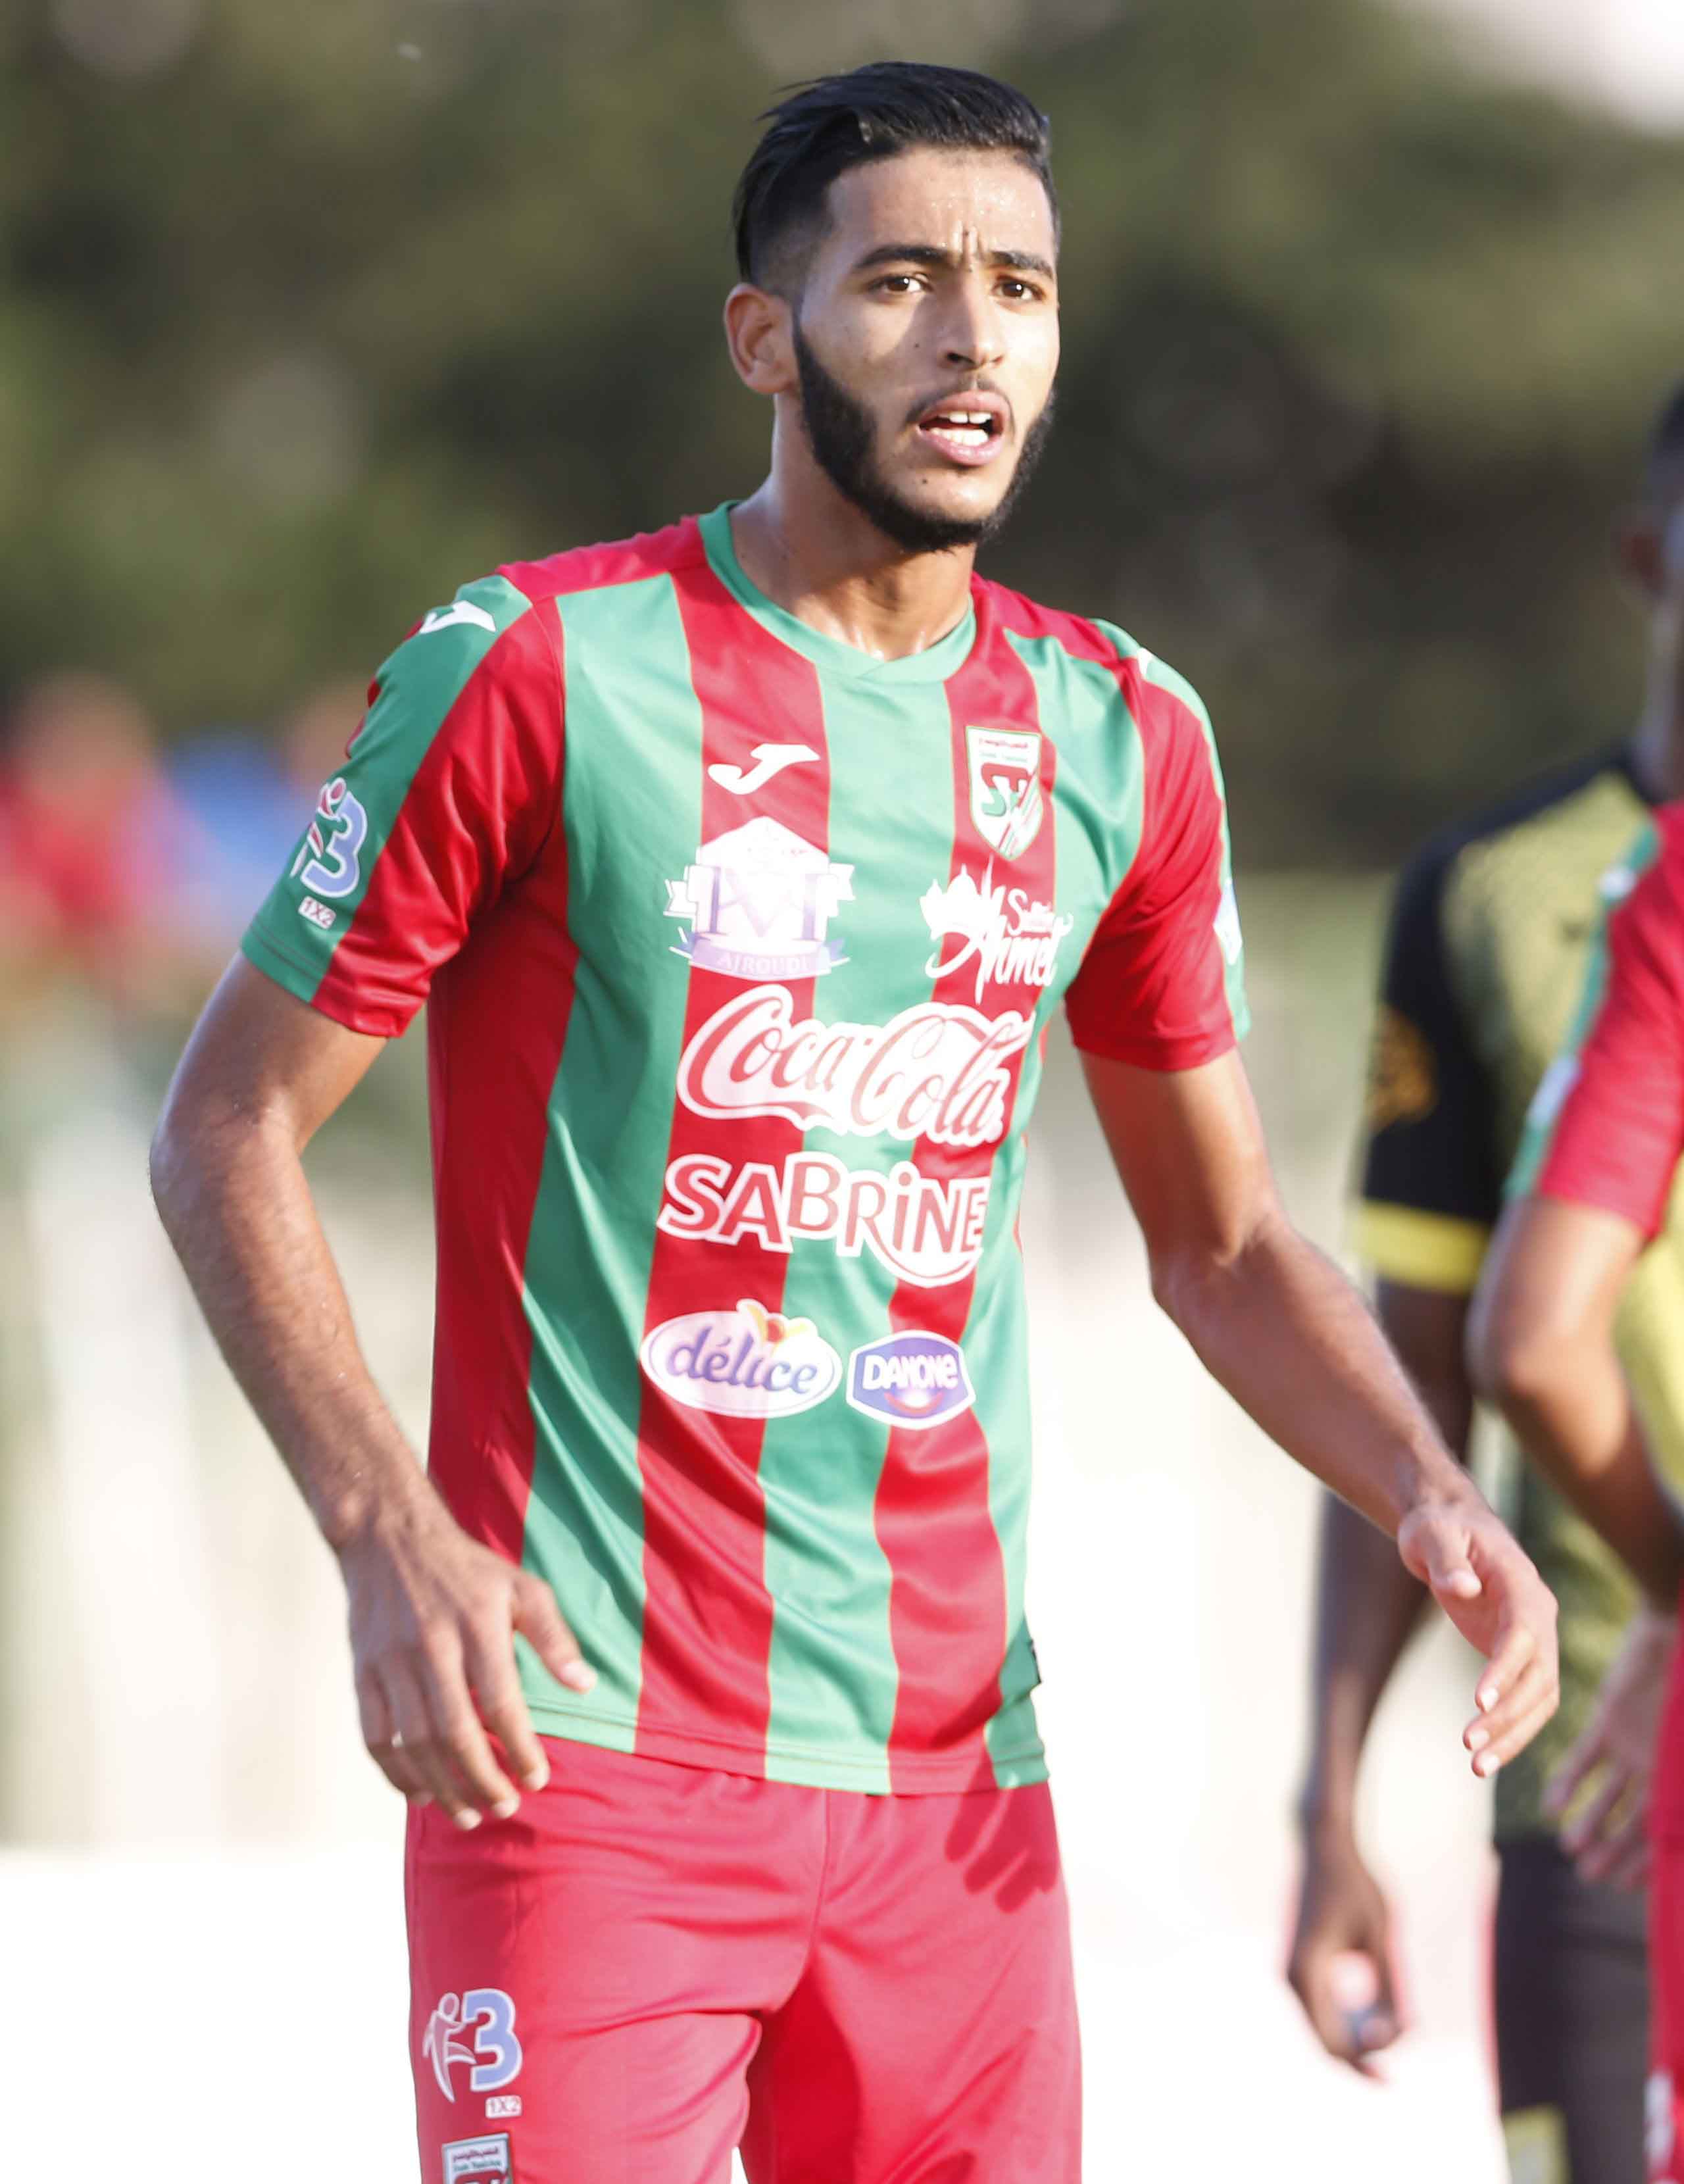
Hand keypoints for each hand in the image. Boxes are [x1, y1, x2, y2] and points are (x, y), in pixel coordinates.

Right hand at [338, 1493, 594, 1828]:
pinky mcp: (363, 1672)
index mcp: (477, 1625)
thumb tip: (585, 1686)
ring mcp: (391, 1662)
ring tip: (469, 1814)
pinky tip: (421, 1793)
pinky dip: (396, 1773)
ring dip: (442, 1787)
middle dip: (482, 1780)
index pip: (501, 1701)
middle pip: (454, 1732)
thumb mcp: (521, 1587)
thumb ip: (553, 1637)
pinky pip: (375, 1736)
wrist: (389, 1539)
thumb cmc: (467, 1570)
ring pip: (413, 1742)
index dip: (519, 1748)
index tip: (538, 1779)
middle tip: (506, 1808)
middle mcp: (431, 1646)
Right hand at [1286, 1826, 1403, 2071]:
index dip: (1367, 2059)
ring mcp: (1293, 1972)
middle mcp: (1292, 1978)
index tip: (1403, 2042)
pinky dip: (1350, 2019)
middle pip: (1327, 2041)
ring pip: (1325, 2027)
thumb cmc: (1355, 1884)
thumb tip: (1401, 2032)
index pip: (1334, 2043)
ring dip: (1359, 2036)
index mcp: (1307, 1972)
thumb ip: (1390, 1986)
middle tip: (1407, 2037)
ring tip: (1398, 2023)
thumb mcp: (1381, 1936)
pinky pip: (1323, 2008)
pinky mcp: (1302, 1964)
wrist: (1324, 1844)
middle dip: (1366, 2051)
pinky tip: (1377, 2012)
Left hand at [1397, 1495, 1559, 1776]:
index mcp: (1521, 1582)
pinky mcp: (1519, 1656)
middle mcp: (1538, 1614)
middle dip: (1509, 1714)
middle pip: (1539, 1674)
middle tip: (1469, 1744)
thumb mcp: (1433, 1534)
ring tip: (1477, 1765)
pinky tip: (1484, 1755)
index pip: (1523, 1632)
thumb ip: (1446, 1559)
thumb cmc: (1438, 1528)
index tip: (1478, 1702)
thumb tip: (1461, 1589)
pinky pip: (1526, 1700)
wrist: (1449, 1528)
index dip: (1505, 1668)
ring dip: (1513, 1734)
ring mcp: (1534, 1638)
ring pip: (1540, 1697)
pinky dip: (1510, 1729)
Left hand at [1545, 1604, 1675, 1890]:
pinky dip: (1570, 1781)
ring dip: (1592, 1820)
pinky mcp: (1611, 1720)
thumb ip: (1678, 1792)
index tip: (1626, 1887)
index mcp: (1679, 1778)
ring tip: (1571, 1846)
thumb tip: (1676, 1833)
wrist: (1675, 1631)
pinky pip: (1588, 1758)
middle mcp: (1660, 1768)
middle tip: (1588, 1874)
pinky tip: (1551, 1804)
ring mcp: (1636, 1745)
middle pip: (1637, 1820)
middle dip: (1615, 1850)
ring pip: (1610, 1795)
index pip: (1665, 1831)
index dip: (1647, 1860)